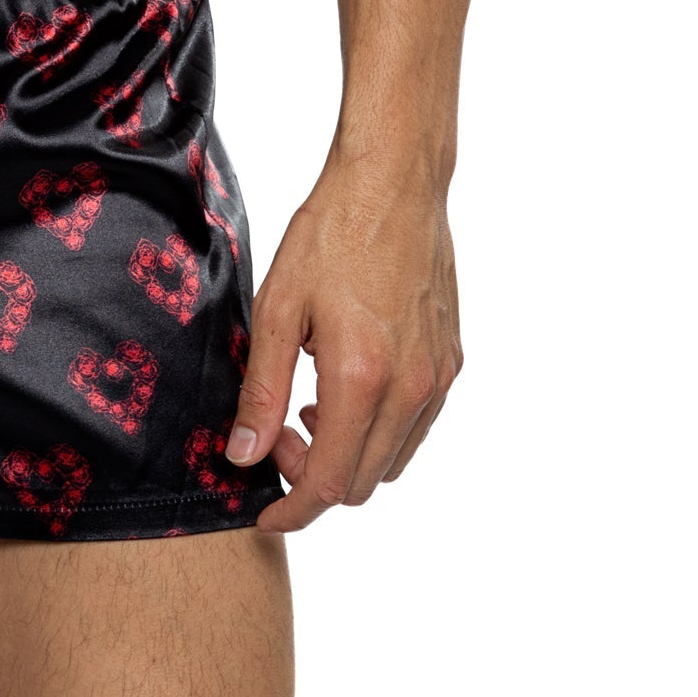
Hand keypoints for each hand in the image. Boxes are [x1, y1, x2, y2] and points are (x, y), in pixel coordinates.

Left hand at [227, 150, 460, 531]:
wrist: (394, 183)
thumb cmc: (331, 234)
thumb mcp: (277, 308)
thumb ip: (261, 390)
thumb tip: (245, 455)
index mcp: (363, 378)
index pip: (329, 483)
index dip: (293, 511)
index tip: (265, 513)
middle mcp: (411, 389)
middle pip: (362, 483)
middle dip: (313, 480)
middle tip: (273, 439)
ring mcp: (438, 378)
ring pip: (391, 461)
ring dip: (347, 457)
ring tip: (305, 411)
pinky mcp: (452, 362)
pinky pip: (415, 427)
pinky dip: (378, 432)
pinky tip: (344, 391)